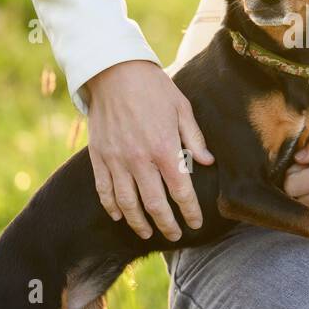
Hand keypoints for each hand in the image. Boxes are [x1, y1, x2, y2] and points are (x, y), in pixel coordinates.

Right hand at [83, 60, 213, 239]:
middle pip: (154, 204)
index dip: (190, 211)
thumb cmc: (153, 88)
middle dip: (167, 225)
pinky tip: (119, 216)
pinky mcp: (99, 157)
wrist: (114, 71)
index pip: (180, 191)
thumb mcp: (182, 108)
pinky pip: (104, 190)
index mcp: (164, 148)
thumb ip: (194, 138)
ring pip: (127, 204)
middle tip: (175, 236)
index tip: (196, 223)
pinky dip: (111, 207)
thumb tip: (209, 162)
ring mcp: (116, 160)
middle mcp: (139, 159)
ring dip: (138, 223)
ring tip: (147, 233)